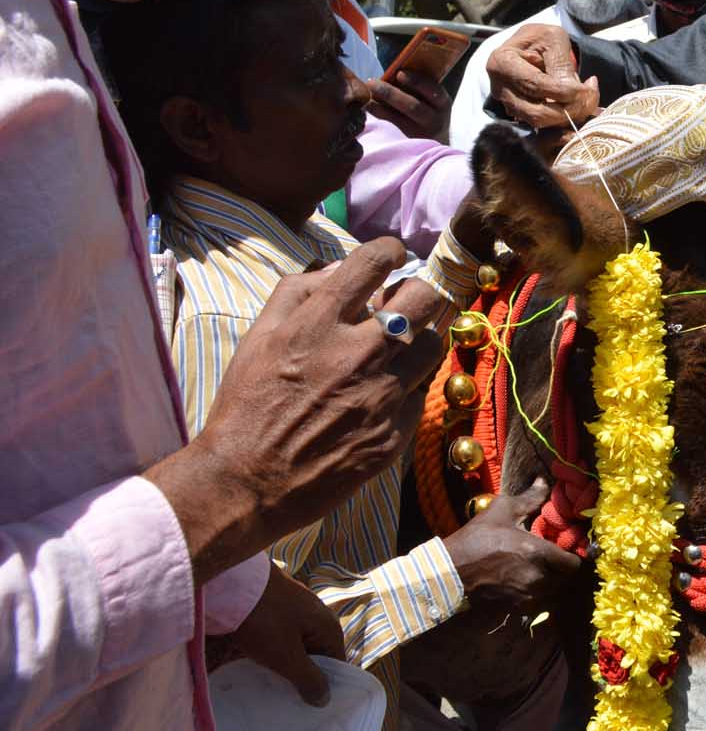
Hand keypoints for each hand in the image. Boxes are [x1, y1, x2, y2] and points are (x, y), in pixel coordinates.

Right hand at [146, 239, 448, 583]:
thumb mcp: (258, 336)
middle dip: (419, 291)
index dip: (389, 250)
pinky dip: (405, 390)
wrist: (247, 480)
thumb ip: (297, 291)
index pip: (373, 262)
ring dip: (419, 340)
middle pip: (425, 298)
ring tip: (397, 350)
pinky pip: (419, 395)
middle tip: (407, 301)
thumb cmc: (247, 405)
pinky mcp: (395, 432)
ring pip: (433, 345)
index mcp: (319, 323)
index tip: (392, 256)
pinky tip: (380, 397)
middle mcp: (358, 353)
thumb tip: (339, 266)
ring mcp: (382, 394)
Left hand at [220, 566, 345, 706]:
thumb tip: (325, 700)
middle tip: (287, 704)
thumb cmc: (265, 621)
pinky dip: (269, 653)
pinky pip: (278, 637)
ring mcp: (294, 611)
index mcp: (328, 627)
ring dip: (282, 666)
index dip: (326, 687)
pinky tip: (254, 666)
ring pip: (294, 647)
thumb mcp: (287, 656)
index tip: (311, 711)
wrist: (233, 582)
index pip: (336, 664)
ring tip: (268, 689)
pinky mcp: (273, 608)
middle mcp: (316, 617)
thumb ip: (309, 680)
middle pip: (315, 656)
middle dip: (301, 678)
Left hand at [367, 71, 450, 140]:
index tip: (399, 73)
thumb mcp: (433, 99)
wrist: (436, 139)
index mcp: (443, 103)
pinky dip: (378, 114)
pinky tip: (368, 106)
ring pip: (399, 119)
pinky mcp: (409, 141)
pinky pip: (391, 126)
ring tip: (366, 94)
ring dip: (379, 105)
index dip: (417, 82)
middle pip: (413, 106)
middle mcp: (435, 119)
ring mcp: (422, 133)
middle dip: (391, 93)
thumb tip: (394, 72)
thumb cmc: (430, 110)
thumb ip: (420, 87)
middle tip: (372, 83)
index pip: (434, 90)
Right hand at [443, 480, 582, 612]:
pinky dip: (537, 596)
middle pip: (565, 579)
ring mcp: (527, 596)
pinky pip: (539, 605)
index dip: (572, 557)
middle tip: (551, 559)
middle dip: (560, 569)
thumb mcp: (502, 511)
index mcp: (538, 553)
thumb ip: (529, 498)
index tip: (564, 550)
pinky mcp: (516, 609)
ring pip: (553, 593)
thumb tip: (544, 482)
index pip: (573, 564)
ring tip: (539, 571)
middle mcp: (538, 578)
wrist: (450, 572)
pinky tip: (525, 583)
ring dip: (550, 583)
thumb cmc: (477, 538)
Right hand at [485, 23, 600, 130]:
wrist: (534, 45)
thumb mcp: (554, 39)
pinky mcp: (517, 114)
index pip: (535, 85)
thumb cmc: (542, 38)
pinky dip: (564, 121)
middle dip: (568, 110)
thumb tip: (572, 93)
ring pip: (539, 123)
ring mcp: (506, 103)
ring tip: (586, 102)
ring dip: (568, 117)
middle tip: (591, 99)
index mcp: (502, 62)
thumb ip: (561, 64)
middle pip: (535, 112)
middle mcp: (499, 87)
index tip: (587, 88)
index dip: (564, 91)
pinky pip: (541, 127)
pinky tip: (578, 107)